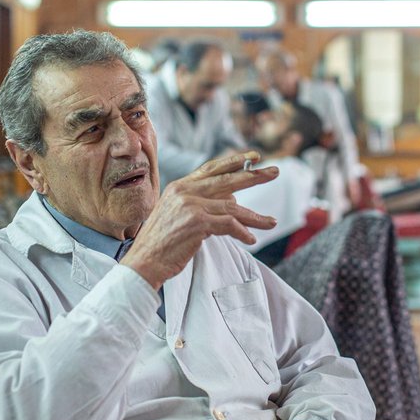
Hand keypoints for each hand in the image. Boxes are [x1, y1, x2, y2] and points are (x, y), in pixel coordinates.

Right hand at [121, 151, 278, 290]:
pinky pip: (229, 225)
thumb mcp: (178, 214)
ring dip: (255, 217)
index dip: (234, 161)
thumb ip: (200, 204)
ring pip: (233, 207)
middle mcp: (185, 191)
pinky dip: (243, 232)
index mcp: (179, 186)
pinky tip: (251, 239)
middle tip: (275, 172)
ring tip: (271, 222)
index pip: (211, 168)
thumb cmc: (162, 243)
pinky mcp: (197, 222)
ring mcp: (191, 206)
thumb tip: (232, 201)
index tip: (255, 157)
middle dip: (254, 176)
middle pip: (227, 180)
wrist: (144, 262)